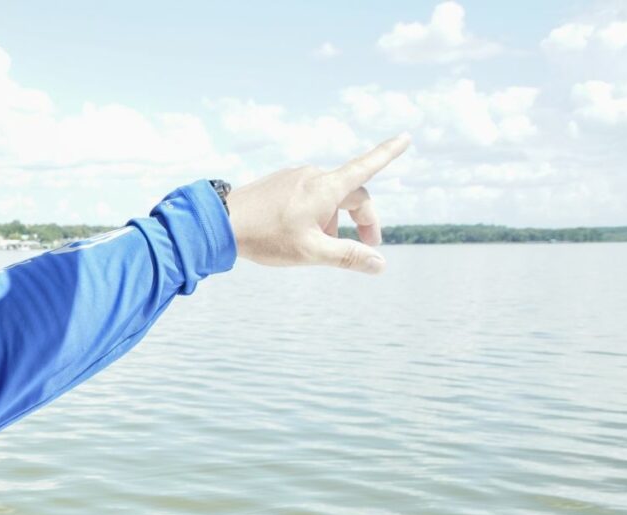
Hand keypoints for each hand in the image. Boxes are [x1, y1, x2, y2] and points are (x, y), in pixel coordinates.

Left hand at [227, 133, 411, 274]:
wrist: (220, 222)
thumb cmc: (266, 236)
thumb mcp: (311, 252)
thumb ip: (348, 256)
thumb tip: (379, 264)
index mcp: (326, 187)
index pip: (367, 167)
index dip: (389, 153)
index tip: (406, 137)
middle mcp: (313, 175)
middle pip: (352, 193)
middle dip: (364, 219)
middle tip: (367, 246)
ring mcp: (294, 177)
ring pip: (328, 197)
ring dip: (336, 220)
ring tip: (325, 246)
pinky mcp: (279, 184)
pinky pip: (308, 195)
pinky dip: (316, 214)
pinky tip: (301, 235)